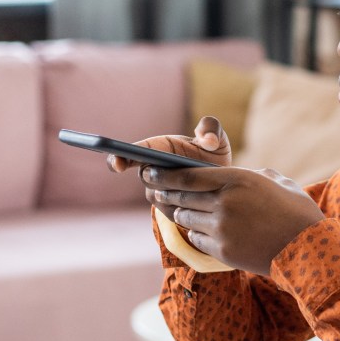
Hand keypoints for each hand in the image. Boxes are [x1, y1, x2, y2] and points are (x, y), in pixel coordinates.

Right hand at [108, 117, 232, 200]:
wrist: (223, 180)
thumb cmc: (213, 154)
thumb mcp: (217, 137)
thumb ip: (211, 129)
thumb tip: (207, 139)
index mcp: (157, 148)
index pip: (132, 153)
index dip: (120, 157)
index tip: (116, 163)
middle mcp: (151, 170)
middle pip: (145, 178)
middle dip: (159, 178)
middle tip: (177, 176)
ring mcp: (157, 191)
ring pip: (158, 197)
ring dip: (174, 194)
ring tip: (199, 188)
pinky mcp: (167, 208)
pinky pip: (170, 211)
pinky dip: (184, 207)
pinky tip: (201, 202)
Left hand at [141, 164, 324, 275]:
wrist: (310, 251)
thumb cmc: (297, 213)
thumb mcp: (277, 182)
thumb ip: (250, 176)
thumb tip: (230, 179)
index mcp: (237, 179)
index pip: (187, 176)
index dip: (164, 175)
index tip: (150, 172)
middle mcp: (225, 203)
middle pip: (180, 197)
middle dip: (162, 192)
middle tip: (152, 189)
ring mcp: (222, 229)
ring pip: (185, 219)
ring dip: (179, 213)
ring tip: (175, 209)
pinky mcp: (222, 251)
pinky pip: (196, 239)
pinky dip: (194, 233)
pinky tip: (196, 229)